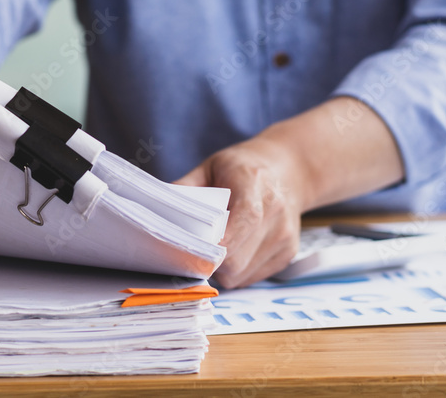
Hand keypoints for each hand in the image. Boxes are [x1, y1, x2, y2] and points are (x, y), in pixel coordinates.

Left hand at [175, 134, 310, 288]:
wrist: (287, 171)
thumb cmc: (241, 169)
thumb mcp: (210, 167)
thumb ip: (186, 189)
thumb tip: (156, 212)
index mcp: (255, 184)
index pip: (244, 220)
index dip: (217, 244)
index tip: (191, 250)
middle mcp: (276, 212)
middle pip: (237, 259)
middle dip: (210, 263)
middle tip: (192, 252)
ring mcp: (285, 236)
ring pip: (242, 275)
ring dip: (221, 271)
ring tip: (213, 250)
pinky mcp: (288, 253)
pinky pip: (252, 278)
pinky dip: (236, 273)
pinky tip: (232, 252)